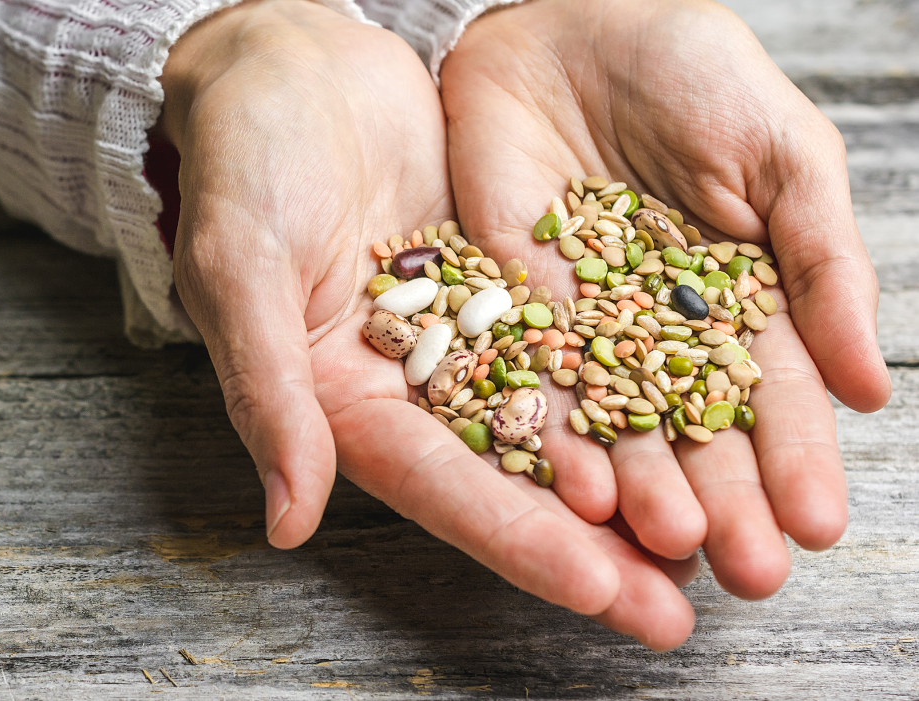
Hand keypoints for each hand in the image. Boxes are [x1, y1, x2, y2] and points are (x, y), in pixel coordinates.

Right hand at [161, 0, 697, 648]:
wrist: (287, 63)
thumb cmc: (243, 160)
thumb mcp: (240, 266)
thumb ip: (267, 389)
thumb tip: (286, 521)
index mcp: (338, 398)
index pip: (437, 485)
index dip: (517, 539)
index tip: (598, 588)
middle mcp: (405, 384)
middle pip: (508, 478)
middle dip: (589, 548)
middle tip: (672, 613)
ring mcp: (459, 333)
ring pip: (554, 422)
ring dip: (626, 485)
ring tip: (706, 543)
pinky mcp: (499, 281)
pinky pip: (572, 341)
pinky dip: (625, 384)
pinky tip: (689, 420)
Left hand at [440, 0, 889, 601]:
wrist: (569, 20)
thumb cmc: (693, 74)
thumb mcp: (783, 156)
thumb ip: (824, 263)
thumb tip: (871, 386)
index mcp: (739, 302)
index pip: (773, 398)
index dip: (796, 461)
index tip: (816, 526)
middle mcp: (658, 331)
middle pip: (694, 431)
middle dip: (724, 500)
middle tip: (748, 572)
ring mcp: (582, 324)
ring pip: (615, 422)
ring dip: (643, 489)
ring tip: (670, 548)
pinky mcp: (508, 305)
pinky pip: (529, 379)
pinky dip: (554, 432)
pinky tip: (577, 489)